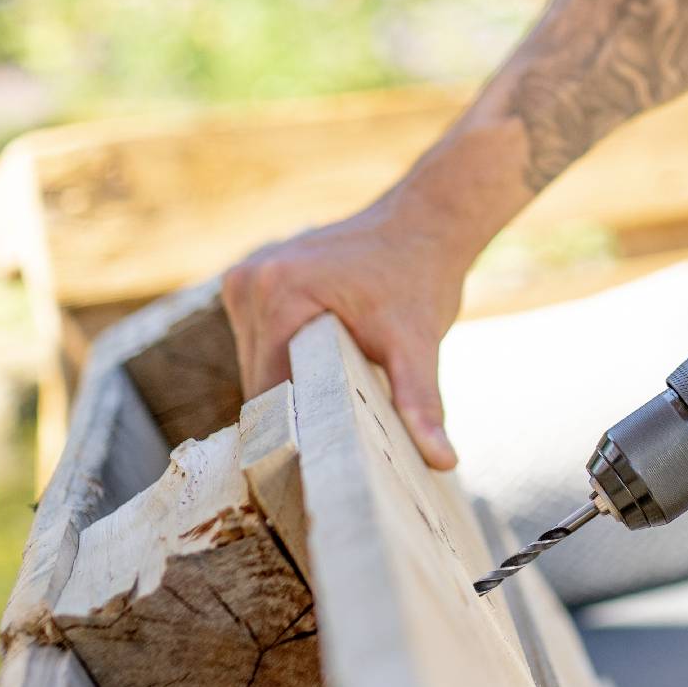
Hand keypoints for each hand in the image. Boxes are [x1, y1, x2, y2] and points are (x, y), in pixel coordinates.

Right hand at [224, 184, 467, 469]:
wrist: (422, 223)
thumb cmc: (420, 277)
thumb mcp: (418, 345)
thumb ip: (420, 403)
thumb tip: (442, 462)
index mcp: (277, 293)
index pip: (267, 389)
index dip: (295, 429)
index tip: (320, 464)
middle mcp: (249, 281)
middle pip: (257, 378)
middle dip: (296, 407)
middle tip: (337, 440)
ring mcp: (245, 277)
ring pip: (256, 362)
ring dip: (290, 383)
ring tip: (333, 401)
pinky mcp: (251, 279)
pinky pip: (260, 339)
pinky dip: (288, 358)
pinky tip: (323, 368)